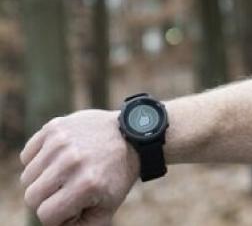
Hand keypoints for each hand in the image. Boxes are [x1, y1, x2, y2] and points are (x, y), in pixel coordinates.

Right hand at [19, 110, 139, 225]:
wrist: (131, 134)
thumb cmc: (117, 174)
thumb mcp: (108, 206)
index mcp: (87, 184)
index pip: (45, 215)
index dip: (57, 216)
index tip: (73, 206)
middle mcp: (72, 161)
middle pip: (31, 197)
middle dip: (46, 200)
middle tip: (66, 190)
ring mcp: (61, 142)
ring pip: (27, 177)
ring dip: (42, 180)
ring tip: (66, 173)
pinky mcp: (54, 127)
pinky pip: (26, 155)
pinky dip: (37, 160)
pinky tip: (59, 158)